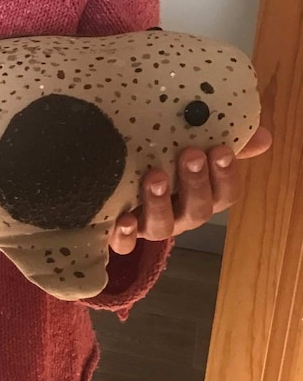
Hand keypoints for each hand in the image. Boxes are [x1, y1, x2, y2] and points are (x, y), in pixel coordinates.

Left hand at [109, 126, 272, 254]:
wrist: (118, 185)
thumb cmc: (164, 163)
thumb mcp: (190, 148)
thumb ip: (224, 141)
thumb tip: (263, 135)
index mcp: (202, 197)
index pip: (224, 193)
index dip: (225, 175)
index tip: (221, 149)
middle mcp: (181, 216)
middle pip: (198, 210)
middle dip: (196, 183)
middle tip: (191, 155)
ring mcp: (151, 227)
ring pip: (163, 227)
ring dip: (161, 204)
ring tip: (155, 177)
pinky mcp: (121, 235)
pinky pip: (125, 244)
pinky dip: (125, 235)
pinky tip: (123, 219)